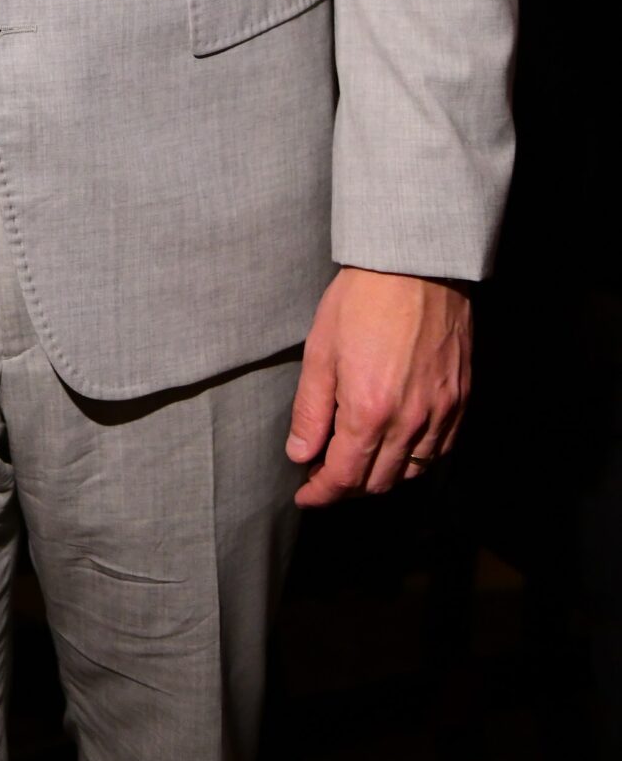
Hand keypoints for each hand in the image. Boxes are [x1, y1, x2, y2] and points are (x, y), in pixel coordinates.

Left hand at [287, 267, 471, 506]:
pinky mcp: (460, 400)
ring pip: (411, 472)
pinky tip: (397, 446)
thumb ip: (310, 410)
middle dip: (347, 487)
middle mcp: (409, 422)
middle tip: (324, 473)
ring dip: (381, 476)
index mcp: (369, 412)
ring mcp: (440, 413)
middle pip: (378, 482)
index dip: (321, 493)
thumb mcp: (320, 351)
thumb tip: (300, 453)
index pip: (344, 477)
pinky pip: (440, 451)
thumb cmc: (362, 300)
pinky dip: (415, 460)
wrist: (415, 265)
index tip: (306, 496)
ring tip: (359, 460)